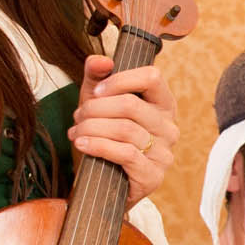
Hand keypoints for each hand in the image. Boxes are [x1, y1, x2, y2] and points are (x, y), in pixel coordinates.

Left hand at [69, 54, 178, 206]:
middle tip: (77, 116)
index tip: (97, 91)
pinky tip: (81, 144)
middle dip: (96, 108)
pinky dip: (98, 146)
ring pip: (125, 129)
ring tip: (75, 132)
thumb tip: (101, 61)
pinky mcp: (153, 175)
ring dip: (91, 128)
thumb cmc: (104, 139)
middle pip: (131, 105)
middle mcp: (170, 128)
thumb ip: (97, 78)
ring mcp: (165, 153)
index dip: (120, 80)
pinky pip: (125, 153)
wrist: (102, 184)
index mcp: (163, 105)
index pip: (152, 77)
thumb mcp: (98, 104)